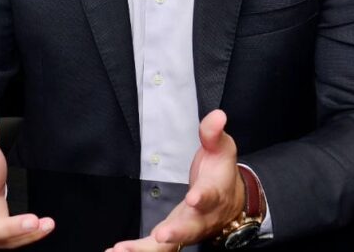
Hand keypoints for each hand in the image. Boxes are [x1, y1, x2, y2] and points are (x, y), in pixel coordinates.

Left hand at [110, 110, 244, 250]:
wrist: (231, 202)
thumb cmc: (221, 173)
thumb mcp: (221, 148)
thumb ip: (214, 133)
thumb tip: (217, 115)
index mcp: (215, 193)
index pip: (210, 195)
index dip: (203, 197)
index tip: (194, 198)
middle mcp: (201, 217)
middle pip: (190, 228)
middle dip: (176, 233)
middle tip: (161, 235)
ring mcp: (186, 229)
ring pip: (170, 245)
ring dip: (147, 249)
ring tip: (122, 251)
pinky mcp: (172, 235)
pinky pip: (155, 248)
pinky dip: (137, 251)